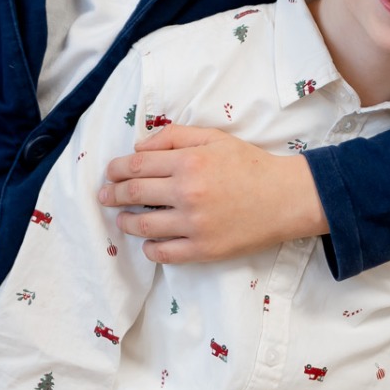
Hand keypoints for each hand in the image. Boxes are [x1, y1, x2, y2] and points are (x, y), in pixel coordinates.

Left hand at [99, 127, 327, 263]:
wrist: (286, 198)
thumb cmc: (250, 165)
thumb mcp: (215, 138)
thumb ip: (175, 136)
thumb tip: (139, 148)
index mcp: (189, 162)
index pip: (137, 165)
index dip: (116, 169)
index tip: (110, 173)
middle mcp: (187, 192)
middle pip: (134, 193)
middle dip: (112, 194)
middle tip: (104, 196)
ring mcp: (194, 224)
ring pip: (143, 225)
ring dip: (125, 221)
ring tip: (122, 219)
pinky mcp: (204, 249)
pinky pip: (164, 253)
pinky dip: (149, 249)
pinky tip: (148, 242)